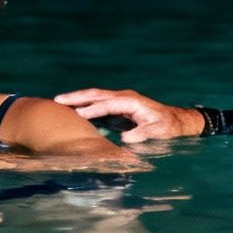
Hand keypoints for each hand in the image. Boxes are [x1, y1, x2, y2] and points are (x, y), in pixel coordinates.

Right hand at [54, 88, 203, 142]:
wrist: (174, 120)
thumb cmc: (166, 126)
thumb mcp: (157, 132)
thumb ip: (142, 134)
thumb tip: (124, 138)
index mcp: (132, 101)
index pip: (108, 104)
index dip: (93, 108)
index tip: (78, 114)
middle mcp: (124, 97)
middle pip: (97, 94)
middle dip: (77, 96)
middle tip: (58, 99)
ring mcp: (120, 99)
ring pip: (95, 96)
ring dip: (78, 98)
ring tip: (59, 101)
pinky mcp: (118, 105)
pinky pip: (98, 102)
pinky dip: (85, 103)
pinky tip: (74, 108)